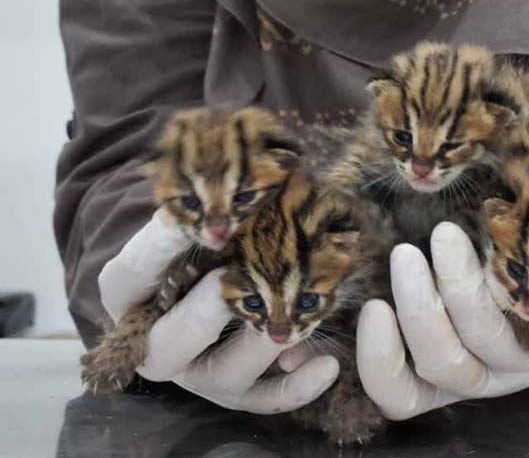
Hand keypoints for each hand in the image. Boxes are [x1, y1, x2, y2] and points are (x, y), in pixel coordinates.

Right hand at [96, 208, 338, 412]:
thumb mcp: (191, 229)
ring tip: (297, 315)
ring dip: (265, 342)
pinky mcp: (238, 393)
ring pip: (227, 372)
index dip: (163, 245)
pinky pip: (264, 400)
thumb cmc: (199, 250)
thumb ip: (202, 220)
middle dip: (209, 310)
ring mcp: (199, 374)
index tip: (197, 221)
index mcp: (131, 296)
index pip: (133, 271)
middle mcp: (158, 345)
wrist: (206, 292)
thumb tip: (241, 199)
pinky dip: (297, 386)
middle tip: (240, 277)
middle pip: (171, 343)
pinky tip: (327, 364)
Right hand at [356, 222, 528, 419]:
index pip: (398, 395)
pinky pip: (521, 312)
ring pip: (483, 337)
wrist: (528, 255)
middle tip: (403, 253)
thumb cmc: (452, 272)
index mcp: (431, 383)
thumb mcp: (414, 290)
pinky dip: (496, 276)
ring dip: (459, 286)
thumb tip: (333, 303)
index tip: (374, 308)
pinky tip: (478, 241)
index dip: (378, 362)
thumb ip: (383, 295)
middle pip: (440, 365)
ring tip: (443, 234)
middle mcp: (473, 381)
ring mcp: (516, 364)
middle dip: (418, 309)